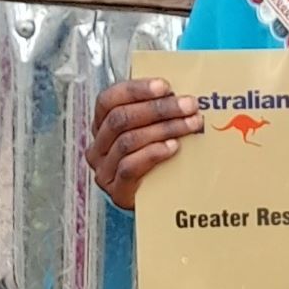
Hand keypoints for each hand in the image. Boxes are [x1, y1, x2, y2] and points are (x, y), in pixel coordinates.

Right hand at [87, 79, 201, 210]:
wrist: (158, 201)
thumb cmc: (157, 160)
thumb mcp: (152, 130)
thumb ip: (158, 111)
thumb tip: (182, 92)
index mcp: (101, 125)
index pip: (109, 99)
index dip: (136, 90)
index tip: (165, 86)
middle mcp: (98, 147)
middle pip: (121, 118)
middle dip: (159, 108)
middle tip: (189, 105)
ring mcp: (104, 171)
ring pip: (128, 141)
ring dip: (164, 128)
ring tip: (191, 124)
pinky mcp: (117, 191)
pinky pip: (130, 167)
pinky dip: (154, 153)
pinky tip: (174, 147)